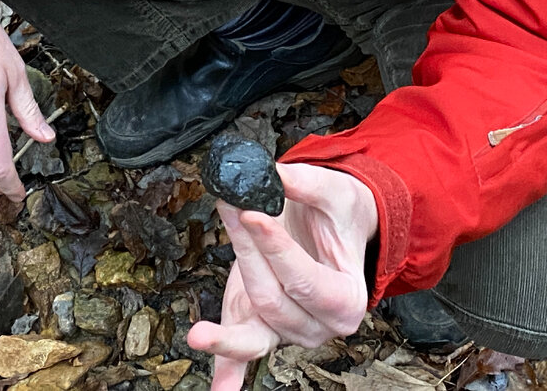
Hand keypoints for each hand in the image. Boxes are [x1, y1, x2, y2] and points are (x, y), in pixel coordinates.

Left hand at [187, 163, 377, 390]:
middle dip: (248, 254)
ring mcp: (288, 332)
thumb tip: (273, 176)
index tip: (252, 214)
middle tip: (232, 209)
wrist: (335, 228)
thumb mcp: (334, 191)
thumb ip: (305, 183)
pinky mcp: (261, 328)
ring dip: (227, 313)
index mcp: (347, 298)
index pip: (306, 281)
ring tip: (199, 325)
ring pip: (254, 329)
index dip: (277, 250)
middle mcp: (320, 325)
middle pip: (273, 299)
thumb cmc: (340, 215)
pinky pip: (244, 358)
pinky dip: (228, 374)